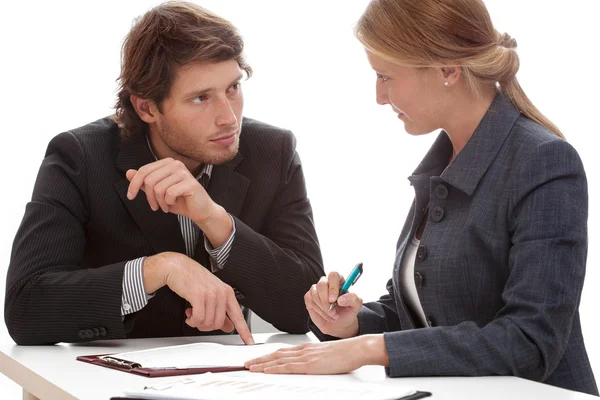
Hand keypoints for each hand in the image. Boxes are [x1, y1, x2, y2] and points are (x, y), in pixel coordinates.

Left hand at [125, 158, 216, 224]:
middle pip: (149, 180)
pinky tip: (173, 204)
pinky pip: (169, 193)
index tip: (130, 196)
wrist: (199, 210)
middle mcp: (176, 164)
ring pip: (158, 188)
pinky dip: (168, 203)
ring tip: (165, 206)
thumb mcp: (158, 191)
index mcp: (167, 163)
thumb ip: (144, 182)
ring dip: (159, 202)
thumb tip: (128, 173)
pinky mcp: (190, 183)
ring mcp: (184, 173)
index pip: (144, 170)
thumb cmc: (180, 200)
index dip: (134, 184)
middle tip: (154, 206)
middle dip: (148, 197)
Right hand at [144, 252, 253, 344]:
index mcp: (227, 292)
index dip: (244, 331)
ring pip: (208, 322)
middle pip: (218, 324)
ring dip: (197, 323)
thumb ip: (221, 311)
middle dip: (206, 326)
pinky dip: (191, 321)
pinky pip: (198, 318)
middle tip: (198, 321)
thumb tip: (229, 327)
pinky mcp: (199, 295)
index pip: (238, 316)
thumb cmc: (193, 279)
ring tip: (192, 315)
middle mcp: (221, 293)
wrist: (178, 267)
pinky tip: (189, 315)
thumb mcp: (211, 294)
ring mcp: (211, 293)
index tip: (249, 342)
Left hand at [244, 335, 387, 373]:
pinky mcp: (309, 364)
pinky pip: (288, 366)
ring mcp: (305, 357)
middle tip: (246, 364)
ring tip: (250, 367)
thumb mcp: (324, 355)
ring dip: (262, 364)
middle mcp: (302, 350)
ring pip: (278, 360)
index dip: (268, 355)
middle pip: (276, 354)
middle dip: (260, 359)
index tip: (257, 359)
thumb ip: (314, 359)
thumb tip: (307, 365)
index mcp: (306, 348)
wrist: (355, 349)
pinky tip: (266, 370)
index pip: (282, 351)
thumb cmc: (344, 353)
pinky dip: (274, 368)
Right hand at [305, 272, 362, 338]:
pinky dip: (318, 310)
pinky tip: (325, 314)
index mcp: (339, 281)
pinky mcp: (309, 297)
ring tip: (332, 315)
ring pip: (315, 294)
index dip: (333, 287)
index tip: (334, 300)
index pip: (334, 275)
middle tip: (333, 312)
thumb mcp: (356, 306)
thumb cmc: (347, 312)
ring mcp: (317, 289)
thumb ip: (353, 299)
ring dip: (324, 308)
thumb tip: (340, 299)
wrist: (339, 324)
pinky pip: (310, 300)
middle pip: (322, 284)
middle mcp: (327, 282)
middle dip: (326, 301)